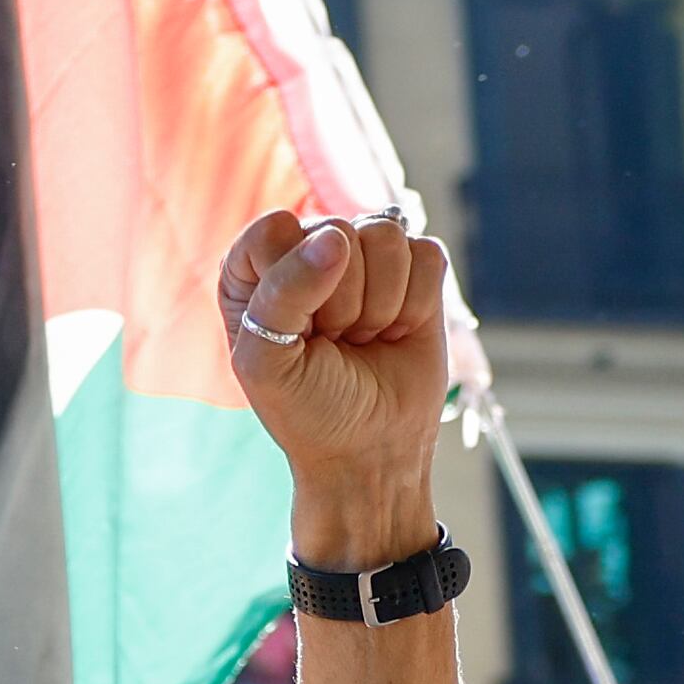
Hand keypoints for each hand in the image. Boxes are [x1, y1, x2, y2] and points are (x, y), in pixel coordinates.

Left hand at [220, 209, 452, 557]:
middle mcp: (309, 251)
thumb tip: (337, 237)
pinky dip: (416, 305)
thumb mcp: (267, 362)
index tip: (297, 331)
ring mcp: (366, 257)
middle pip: (339, 230)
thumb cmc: (308, 411)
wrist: (370, 454)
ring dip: (380, 305)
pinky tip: (395, 333)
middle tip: (335, 344)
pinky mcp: (415, 271)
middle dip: (342, 302)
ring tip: (364, 339)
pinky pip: (427, 254)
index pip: (275, 230)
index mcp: (256, 268)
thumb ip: (284, 292)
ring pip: (386, 236)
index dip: (293, 281)